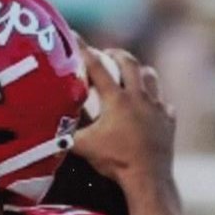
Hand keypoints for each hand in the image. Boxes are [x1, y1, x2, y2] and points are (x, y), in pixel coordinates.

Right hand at [72, 46, 176, 189]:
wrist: (148, 177)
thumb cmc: (115, 161)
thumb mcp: (84, 146)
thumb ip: (66, 134)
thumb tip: (46, 130)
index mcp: (116, 99)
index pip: (96, 67)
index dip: (83, 50)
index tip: (75, 37)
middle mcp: (139, 97)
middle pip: (129, 62)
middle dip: (117, 54)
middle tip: (108, 55)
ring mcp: (156, 107)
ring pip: (151, 76)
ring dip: (140, 72)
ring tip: (132, 75)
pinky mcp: (168, 120)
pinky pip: (164, 104)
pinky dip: (156, 102)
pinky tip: (149, 109)